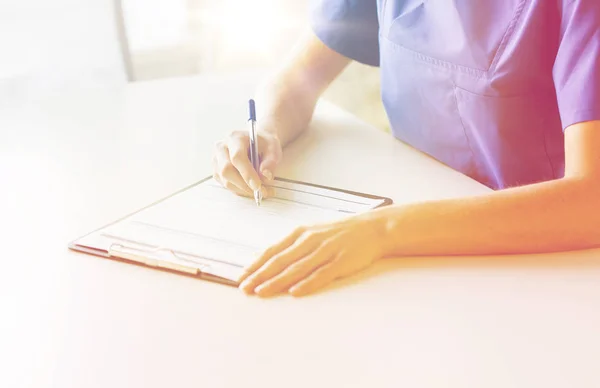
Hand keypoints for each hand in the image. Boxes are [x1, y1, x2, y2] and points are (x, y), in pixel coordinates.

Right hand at [212, 129, 281, 196]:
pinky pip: (225, 184)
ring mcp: (216, 159)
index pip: (237, 157)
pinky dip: (239, 190)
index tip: (258, 186)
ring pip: (225, 180)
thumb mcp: (273, 149)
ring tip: (260, 191)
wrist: (257, 144)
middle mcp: (222, 147)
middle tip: (261, 191)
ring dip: (243, 190)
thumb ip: (270, 162)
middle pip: (226, 170)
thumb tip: (265, 175)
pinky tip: (250, 188)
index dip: (247, 173)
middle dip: (244, 185)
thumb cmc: (264, 145)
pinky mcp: (216, 170)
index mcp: (235, 138)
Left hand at [238, 213, 386, 296]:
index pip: (272, 251)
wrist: (372, 229)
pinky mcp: (340, 261)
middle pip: (280, 261)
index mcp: (300, 234)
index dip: (255, 265)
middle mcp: (310, 241)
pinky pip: (321, 274)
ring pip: (296, 269)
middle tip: (244, 288)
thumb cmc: (339, 233)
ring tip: (262, 292)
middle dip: (260, 276)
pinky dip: (307, 283)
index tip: (240, 277)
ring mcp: (325, 251)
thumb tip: (268, 260)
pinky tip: (295, 292)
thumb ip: (293, 246)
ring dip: (277, 281)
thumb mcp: (313, 233)